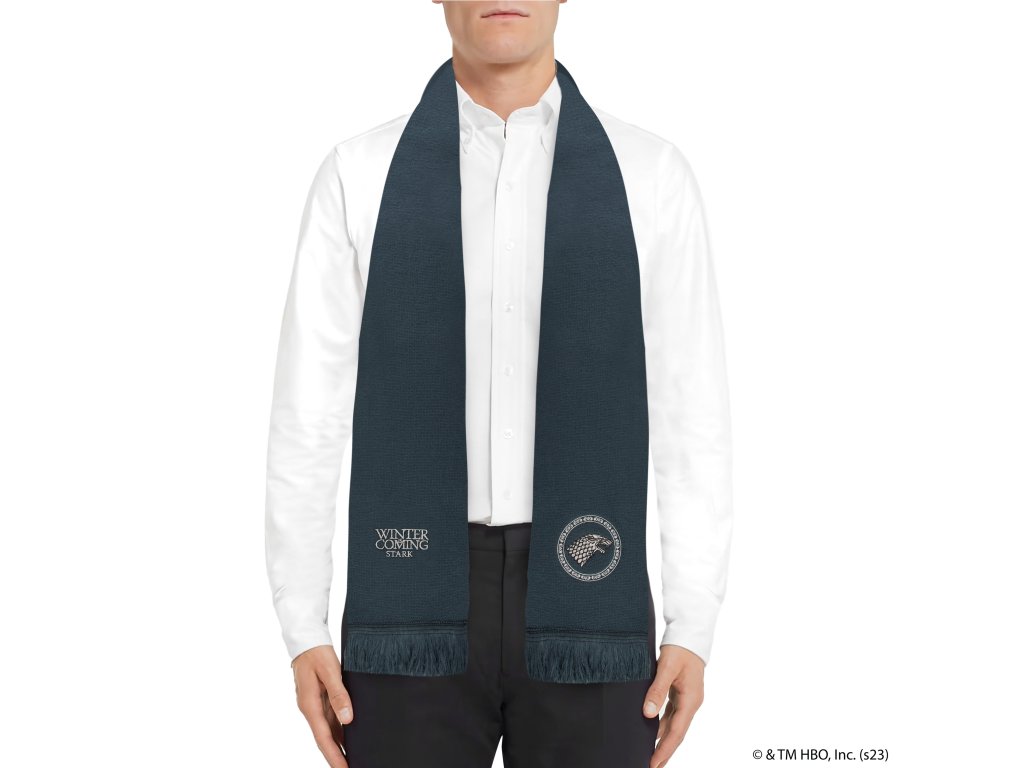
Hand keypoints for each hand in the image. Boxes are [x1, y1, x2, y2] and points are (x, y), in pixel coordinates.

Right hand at [292, 645, 353, 767]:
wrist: (306, 639)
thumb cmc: (317, 653)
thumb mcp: (330, 670)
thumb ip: (339, 694)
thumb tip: (347, 719)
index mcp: (310, 705)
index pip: (323, 738)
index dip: (334, 756)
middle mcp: (311, 709)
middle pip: (325, 739)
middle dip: (337, 756)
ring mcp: (315, 705)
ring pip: (328, 731)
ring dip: (339, 746)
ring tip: (354, 758)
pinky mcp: (320, 699)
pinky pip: (331, 720)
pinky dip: (340, 732)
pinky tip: (350, 738)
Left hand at [642, 644, 705, 767]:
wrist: (690, 633)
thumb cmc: (680, 648)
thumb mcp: (666, 667)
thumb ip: (657, 690)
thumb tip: (648, 714)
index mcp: (691, 700)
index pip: (677, 732)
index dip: (665, 749)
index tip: (654, 763)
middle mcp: (691, 703)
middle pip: (677, 733)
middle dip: (665, 751)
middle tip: (651, 766)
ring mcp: (687, 698)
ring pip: (674, 725)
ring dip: (663, 740)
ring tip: (650, 754)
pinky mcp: (681, 693)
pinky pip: (672, 715)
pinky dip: (663, 725)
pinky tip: (652, 731)